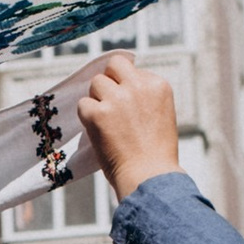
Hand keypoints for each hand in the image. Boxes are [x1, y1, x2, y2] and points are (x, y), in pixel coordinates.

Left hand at [74, 51, 180, 198]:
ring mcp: (117, 98)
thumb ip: (144, 95)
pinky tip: (100, 132)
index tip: (129, 106)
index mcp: (158, 85)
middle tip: (111, 103)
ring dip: (98, 100)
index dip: (126, 85)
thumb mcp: (161, 114)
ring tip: (108, 122)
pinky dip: (87, 117)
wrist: (150, 177)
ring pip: (96, 83)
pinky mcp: (98, 113)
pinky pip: (83, 104)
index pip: (133, 69)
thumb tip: (118, 83)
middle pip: (113, 66)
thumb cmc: (155, 152)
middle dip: (110, 80)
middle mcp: (138, 86)